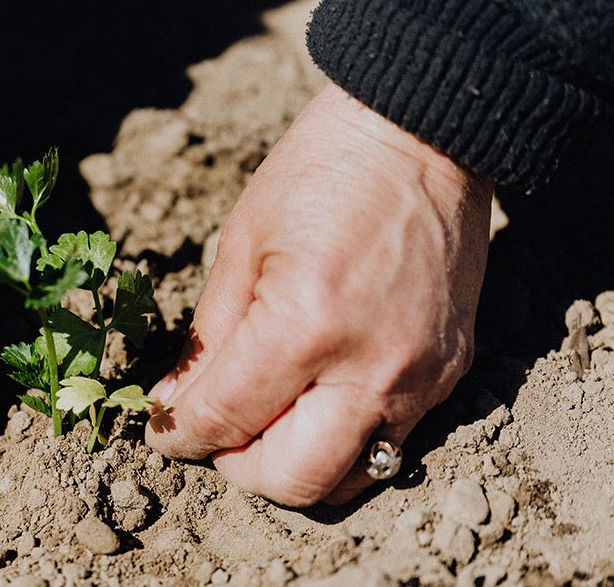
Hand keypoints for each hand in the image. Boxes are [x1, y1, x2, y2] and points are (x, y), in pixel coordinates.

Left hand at [145, 84, 491, 503]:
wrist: (423, 135)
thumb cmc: (321, 173)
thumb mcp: (241, 246)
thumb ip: (207, 339)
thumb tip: (176, 405)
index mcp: (304, 325)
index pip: (226, 419)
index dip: (180, 434)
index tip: (163, 430)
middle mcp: (370, 367)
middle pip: (292, 479)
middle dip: (238, 469)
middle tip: (217, 435)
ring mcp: (420, 378)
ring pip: (348, 478)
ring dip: (293, 466)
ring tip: (266, 422)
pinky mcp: (450, 373)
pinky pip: (389, 442)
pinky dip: (341, 439)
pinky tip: (316, 398)